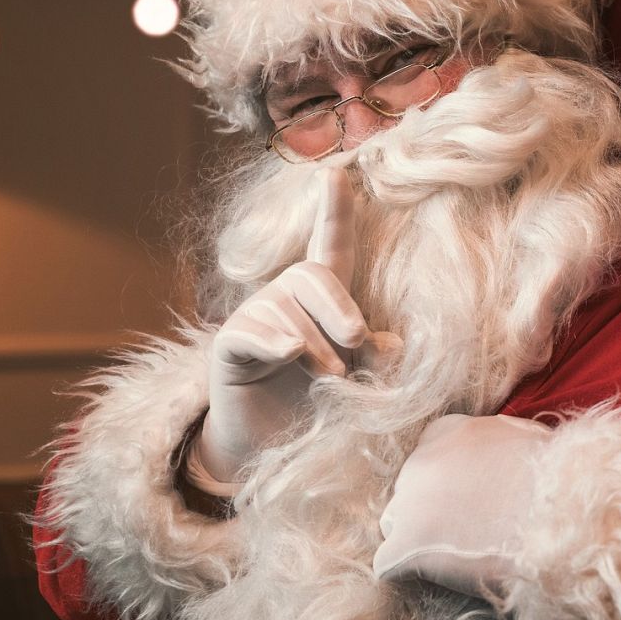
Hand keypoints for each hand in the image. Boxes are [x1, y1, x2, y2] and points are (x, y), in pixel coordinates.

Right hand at [195, 166, 376, 484]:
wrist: (271, 448)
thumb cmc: (317, 403)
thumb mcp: (355, 378)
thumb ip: (373, 357)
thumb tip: (391, 343)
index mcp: (324, 299)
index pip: (332, 247)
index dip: (334, 211)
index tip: (335, 172)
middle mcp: (288, 297)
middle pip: (313, 275)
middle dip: (340, 307)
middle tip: (355, 344)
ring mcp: (255, 318)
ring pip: (287, 309)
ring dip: (315, 345)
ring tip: (326, 377)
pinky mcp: (229, 345)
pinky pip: (252, 330)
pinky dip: (275, 341)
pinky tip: (288, 353)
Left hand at [373, 413, 552, 598]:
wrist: (558, 516)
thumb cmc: (555, 480)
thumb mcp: (524, 440)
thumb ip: (496, 445)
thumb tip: (497, 458)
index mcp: (448, 432)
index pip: (427, 458)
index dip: (447, 483)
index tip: (469, 500)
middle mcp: (420, 461)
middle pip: (409, 491)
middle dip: (431, 511)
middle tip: (466, 533)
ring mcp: (408, 503)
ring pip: (395, 525)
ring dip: (418, 540)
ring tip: (452, 559)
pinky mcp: (405, 546)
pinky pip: (388, 564)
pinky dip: (408, 573)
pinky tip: (437, 579)